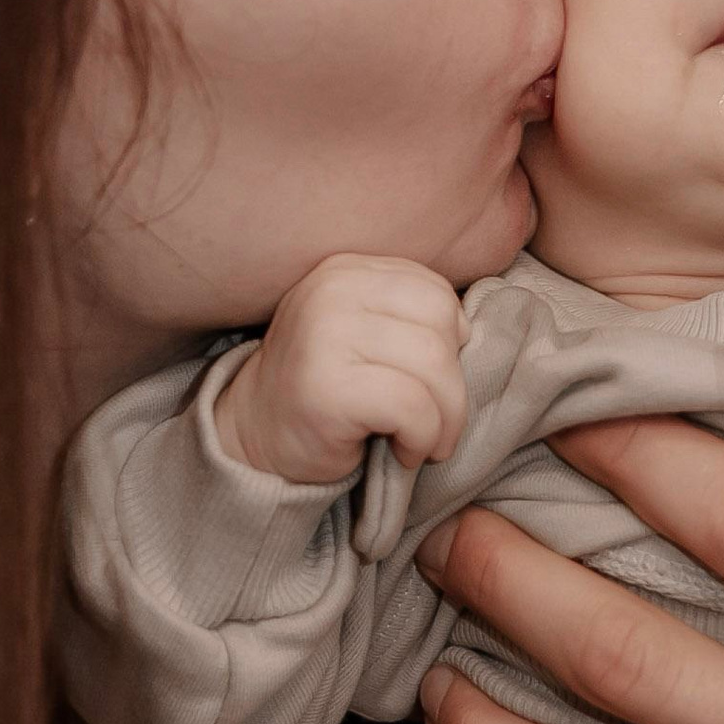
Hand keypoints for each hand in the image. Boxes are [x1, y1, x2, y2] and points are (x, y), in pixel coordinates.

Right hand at [213, 254, 469, 483]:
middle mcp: (332, 292)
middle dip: (454, 385)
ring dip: (444, 419)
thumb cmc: (326, 391)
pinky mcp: (327, 387)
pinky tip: (403, 451)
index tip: (432, 378)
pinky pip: (413, 407)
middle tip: (436, 422)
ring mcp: (325, 336)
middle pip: (441, 325)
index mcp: (346, 271)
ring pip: (434, 366)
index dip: (450, 340)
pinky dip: (422, 438)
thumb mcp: (363, 333)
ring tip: (422, 441)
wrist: (254, 438)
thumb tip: (470, 330)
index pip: (433, 291)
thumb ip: (407, 317)